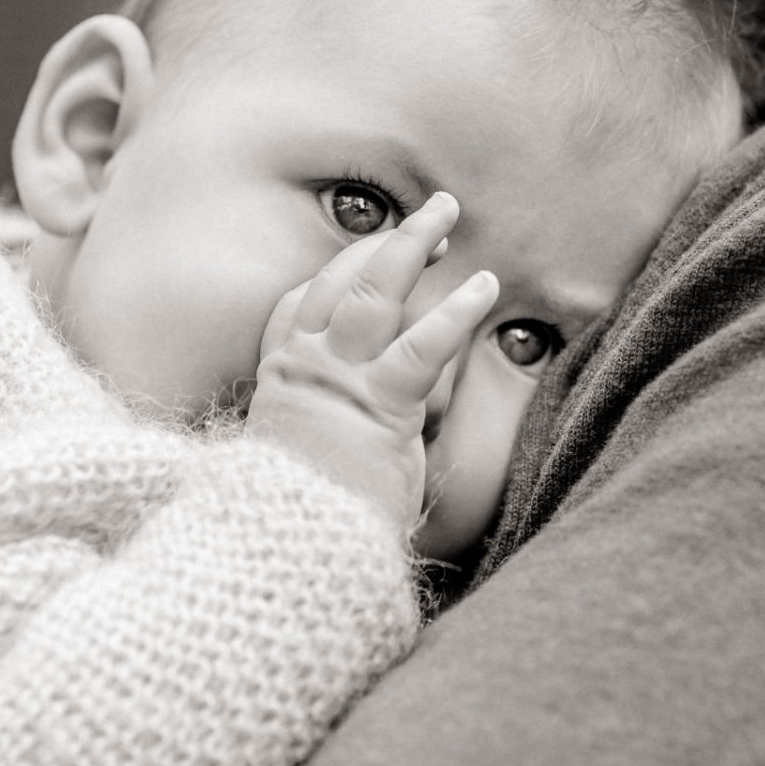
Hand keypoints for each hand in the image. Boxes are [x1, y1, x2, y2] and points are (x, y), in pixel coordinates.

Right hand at [249, 192, 498, 528]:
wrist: (290, 553)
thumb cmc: (300, 519)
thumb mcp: (301, 463)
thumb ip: (323, 431)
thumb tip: (347, 428)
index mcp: (280, 378)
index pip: (301, 304)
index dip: (340, 270)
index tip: (370, 249)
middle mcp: (304, 367)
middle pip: (340, 280)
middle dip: (385, 242)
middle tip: (429, 217)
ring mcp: (339, 380)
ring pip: (376, 291)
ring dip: (413, 243)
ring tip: (447, 212)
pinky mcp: (380, 406)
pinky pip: (422, 346)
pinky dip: (456, 311)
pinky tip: (484, 287)